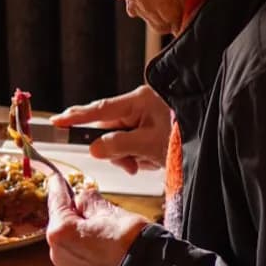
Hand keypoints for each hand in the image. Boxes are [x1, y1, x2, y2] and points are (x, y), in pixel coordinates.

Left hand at [45, 178, 147, 265]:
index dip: (58, 186)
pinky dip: (84, 243)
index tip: (55, 178)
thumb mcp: (108, 210)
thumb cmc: (130, 241)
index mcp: (61, 232)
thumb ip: (88, 200)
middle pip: (61, 221)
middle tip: (89, 200)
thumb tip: (82, 197)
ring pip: (69, 237)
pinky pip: (76, 252)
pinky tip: (100, 237)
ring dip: (79, 227)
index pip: (56, 201)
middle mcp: (58, 252)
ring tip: (101, 221)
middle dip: (72, 210)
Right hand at [50, 84, 171, 174]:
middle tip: (130, 164)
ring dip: (126, 156)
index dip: (76, 117)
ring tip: (145, 163)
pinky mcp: (148, 127)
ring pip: (118, 139)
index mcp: (138, 101)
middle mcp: (138, 105)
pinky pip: (130, 143)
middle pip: (108, 128)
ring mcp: (144, 116)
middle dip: (114, 150)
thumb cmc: (183, 139)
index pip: (100, 110)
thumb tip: (93, 149)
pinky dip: (136, 156)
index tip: (55, 122)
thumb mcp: (148, 146)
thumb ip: (117, 146)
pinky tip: (149, 161)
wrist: (210, 144)